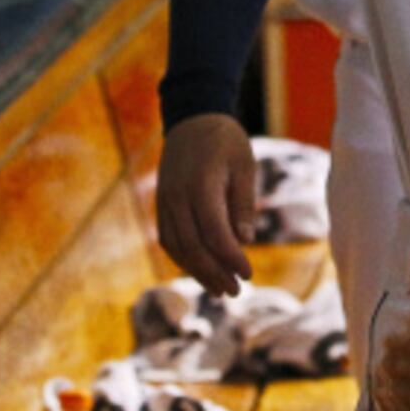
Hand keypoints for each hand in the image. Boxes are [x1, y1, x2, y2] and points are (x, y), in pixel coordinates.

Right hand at [157, 113, 256, 295]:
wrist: (192, 119)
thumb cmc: (225, 141)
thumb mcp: (244, 165)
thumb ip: (243, 203)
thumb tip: (244, 241)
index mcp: (201, 185)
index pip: (214, 232)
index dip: (230, 257)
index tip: (248, 274)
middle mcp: (177, 197)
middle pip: (193, 246)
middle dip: (214, 272)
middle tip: (235, 291)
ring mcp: (165, 202)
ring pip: (177, 247)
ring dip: (197, 271)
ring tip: (220, 289)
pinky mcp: (161, 205)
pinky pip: (169, 239)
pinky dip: (184, 258)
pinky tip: (201, 270)